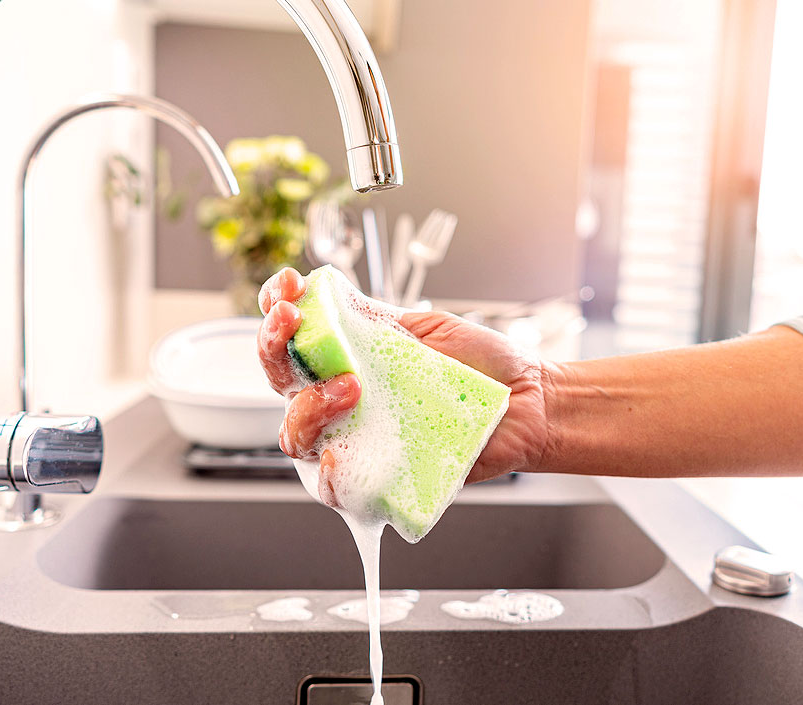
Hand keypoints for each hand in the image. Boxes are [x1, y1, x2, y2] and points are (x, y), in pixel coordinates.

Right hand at [256, 267, 550, 483]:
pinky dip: (329, 473)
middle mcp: (343, 404)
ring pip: (296, 437)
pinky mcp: (380, 480)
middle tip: (293, 322)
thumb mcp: (426, 327)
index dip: (276, 310)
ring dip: (308, 407)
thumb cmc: (481, 367)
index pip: (293, 339)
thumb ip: (376, 318)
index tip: (290, 286)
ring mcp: (358, 441)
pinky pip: (336, 487)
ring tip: (350, 385)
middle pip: (280, 385)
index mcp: (348, 362)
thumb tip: (328, 298)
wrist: (528, 400)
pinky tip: (339, 452)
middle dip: (274, 347)